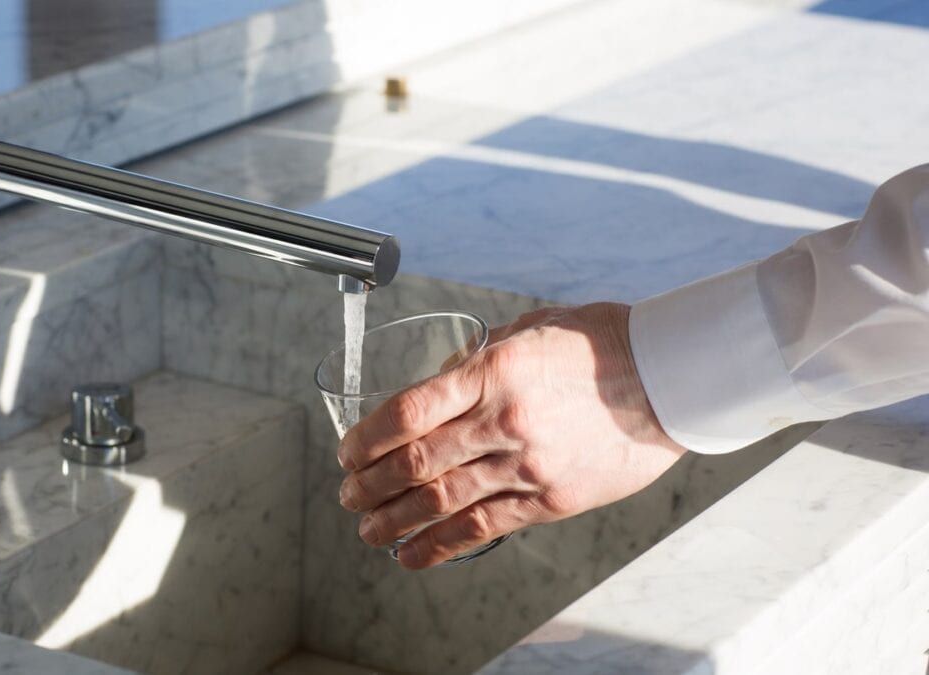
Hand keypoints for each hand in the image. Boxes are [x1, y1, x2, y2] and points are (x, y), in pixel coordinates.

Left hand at [337, 303, 686, 568]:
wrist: (669, 378)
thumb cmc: (599, 345)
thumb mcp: (526, 330)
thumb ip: (476, 359)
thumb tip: (436, 382)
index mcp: (492, 373)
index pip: (407, 412)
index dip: (366, 438)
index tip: (347, 452)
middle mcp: (503, 422)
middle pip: (415, 463)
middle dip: (369, 485)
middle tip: (348, 494)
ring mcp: (527, 466)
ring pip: (441, 502)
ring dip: (394, 521)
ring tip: (368, 530)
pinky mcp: (550, 500)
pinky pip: (483, 528)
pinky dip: (440, 546)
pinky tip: (413, 555)